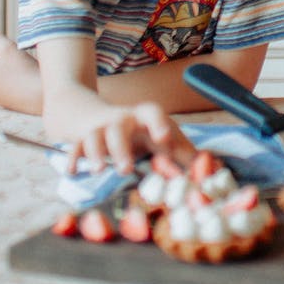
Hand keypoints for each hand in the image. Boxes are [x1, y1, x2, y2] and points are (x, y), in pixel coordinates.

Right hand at [66, 102, 193, 175]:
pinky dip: (73, 159)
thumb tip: (209, 170)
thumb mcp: (159, 137)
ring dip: (96, 153)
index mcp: (143, 116)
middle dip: (122, 148)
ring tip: (98, 170)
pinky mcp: (81, 140)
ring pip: (95, 136)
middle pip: (119, 128)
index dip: (158, 123)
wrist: (92, 115)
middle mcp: (120, 119)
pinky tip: (73, 171)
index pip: (151, 112)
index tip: (164, 138)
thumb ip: (182, 152)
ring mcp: (98, 128)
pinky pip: (75, 147)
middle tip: (126, 169)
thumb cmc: (138, 131)